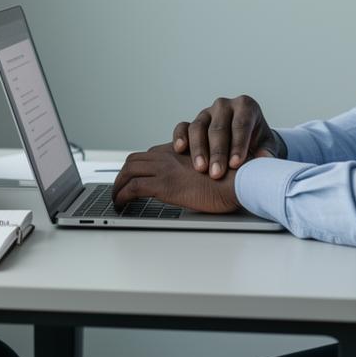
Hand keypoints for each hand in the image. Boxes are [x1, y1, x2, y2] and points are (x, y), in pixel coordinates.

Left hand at [112, 144, 241, 212]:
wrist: (238, 180)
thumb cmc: (230, 178)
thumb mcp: (207, 168)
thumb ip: (194, 171)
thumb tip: (190, 184)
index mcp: (178, 152)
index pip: (148, 155)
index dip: (137, 167)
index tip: (133, 178)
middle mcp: (168, 156)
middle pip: (134, 160)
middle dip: (122, 174)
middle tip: (119, 188)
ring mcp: (164, 169)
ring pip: (128, 171)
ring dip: (118, 185)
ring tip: (116, 198)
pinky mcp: (164, 184)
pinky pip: (133, 187)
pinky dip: (122, 195)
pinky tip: (121, 204)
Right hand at [173, 95, 284, 178]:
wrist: (248, 141)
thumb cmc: (258, 144)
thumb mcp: (267, 147)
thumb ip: (266, 155)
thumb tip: (263, 162)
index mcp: (246, 106)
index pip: (241, 124)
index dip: (238, 145)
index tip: (235, 164)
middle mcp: (225, 106)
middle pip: (218, 127)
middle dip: (217, 152)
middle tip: (217, 173)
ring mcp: (207, 113)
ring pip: (199, 127)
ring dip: (199, 149)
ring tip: (201, 168)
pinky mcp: (193, 122)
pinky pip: (183, 126)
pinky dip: (180, 137)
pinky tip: (180, 149)